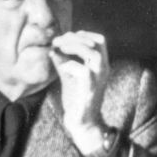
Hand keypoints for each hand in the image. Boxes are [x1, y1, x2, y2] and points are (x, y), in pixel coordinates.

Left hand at [49, 31, 109, 153]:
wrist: (82, 122)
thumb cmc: (76, 99)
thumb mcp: (69, 76)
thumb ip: (63, 62)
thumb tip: (53, 48)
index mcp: (101, 65)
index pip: (100, 40)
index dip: (83, 34)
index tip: (66, 38)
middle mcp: (103, 69)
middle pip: (97, 42)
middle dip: (75, 37)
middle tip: (58, 41)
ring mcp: (99, 79)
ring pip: (93, 54)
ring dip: (74, 47)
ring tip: (60, 49)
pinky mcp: (90, 89)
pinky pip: (83, 71)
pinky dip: (70, 65)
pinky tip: (61, 68)